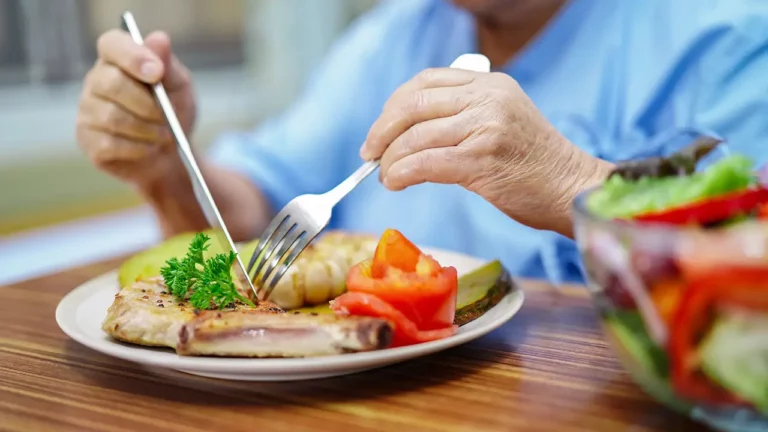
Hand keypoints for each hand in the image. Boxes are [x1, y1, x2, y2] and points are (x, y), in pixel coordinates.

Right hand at [76, 30, 195, 187]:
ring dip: (146, 129)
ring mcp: (87, 110)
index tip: (157, 72)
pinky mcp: (87, 139)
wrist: (171, 153)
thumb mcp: (179, 86)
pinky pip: (108, 144)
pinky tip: (148, 147)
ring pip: (111, 117)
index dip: (133, 56)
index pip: (111, 44)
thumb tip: (159, 39)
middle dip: (147, 104)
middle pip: (112, 84)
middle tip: (167, 116)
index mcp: (117, 58)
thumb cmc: (172, 112)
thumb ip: (168, 64)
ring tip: (164, 135)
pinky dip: (137, 148)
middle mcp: (96, 80)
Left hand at [360, 68, 613, 236]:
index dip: (393, 106)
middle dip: (382, 130)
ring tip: (385, 176)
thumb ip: (462, 116)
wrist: (573, 189)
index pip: (425, 82)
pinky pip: (426, 163)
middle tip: (370, 154)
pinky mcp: (483, 160)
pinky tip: (396, 183)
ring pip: (415, 136)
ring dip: (390, 159)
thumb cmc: (534, 164)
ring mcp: (486, 127)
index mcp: (489, 84)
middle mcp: (487, 98)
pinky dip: (402, 173)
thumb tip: (406, 133)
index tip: (380, 130)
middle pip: (413, 104)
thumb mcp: (502, 121)